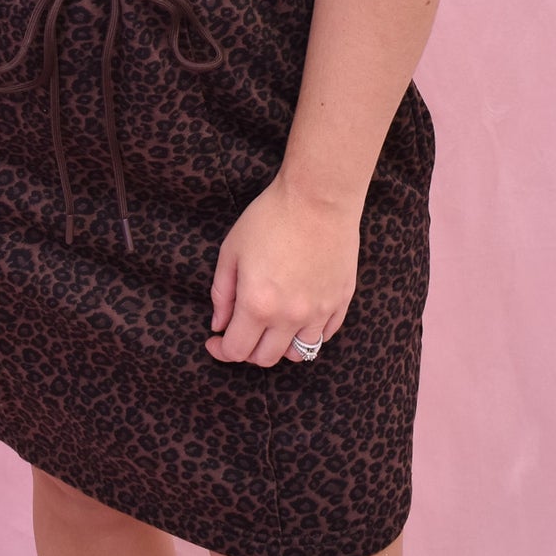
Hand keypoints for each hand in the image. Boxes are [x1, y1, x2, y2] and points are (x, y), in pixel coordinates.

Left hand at [205, 174, 359, 365]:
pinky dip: (308, 334)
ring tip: (271, 327)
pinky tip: (298, 316)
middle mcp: (290, 316)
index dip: (220, 350)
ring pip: (299, 353)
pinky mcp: (341, 301)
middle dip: (247, 350)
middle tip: (241, 331)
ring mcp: (319, 311)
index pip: (236, 350)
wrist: (318, 197)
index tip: (214, 340)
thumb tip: (219, 324)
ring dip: (280, 347)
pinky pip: (324, 335)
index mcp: (258, 304)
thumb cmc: (270, 217)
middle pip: (266, 358)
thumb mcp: (232, 249)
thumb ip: (222, 292)